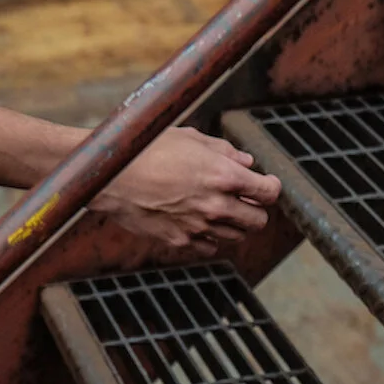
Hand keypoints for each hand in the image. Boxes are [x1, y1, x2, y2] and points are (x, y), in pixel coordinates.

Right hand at [94, 126, 281, 257]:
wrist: (111, 176)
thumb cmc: (147, 148)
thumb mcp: (188, 137)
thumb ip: (222, 150)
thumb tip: (246, 161)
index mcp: (223, 175)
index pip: (268, 192)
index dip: (271, 187)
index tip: (267, 183)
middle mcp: (216, 204)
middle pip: (258, 220)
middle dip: (255, 208)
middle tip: (245, 197)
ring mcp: (200, 226)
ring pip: (236, 236)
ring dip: (234, 223)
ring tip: (218, 206)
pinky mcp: (182, 241)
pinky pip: (210, 246)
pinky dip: (210, 236)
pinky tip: (198, 220)